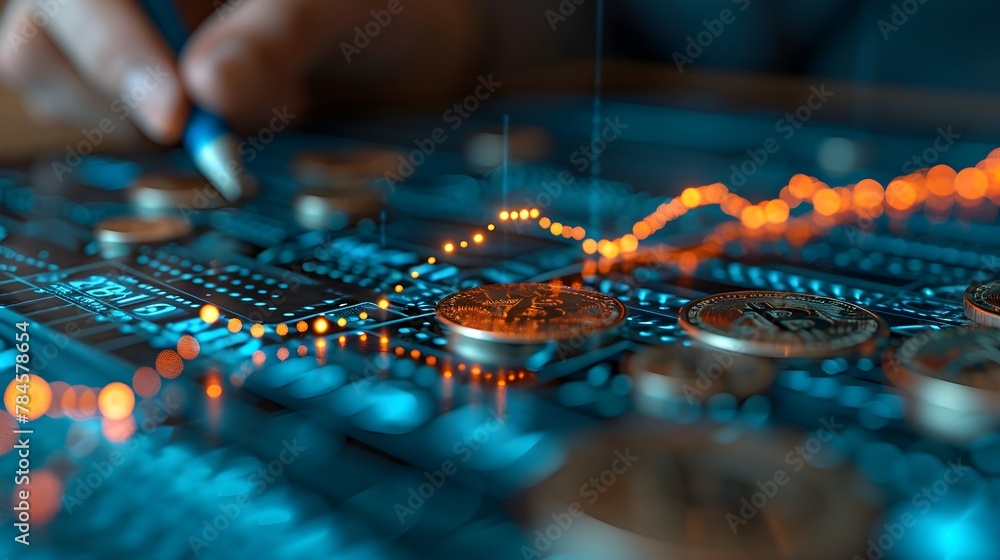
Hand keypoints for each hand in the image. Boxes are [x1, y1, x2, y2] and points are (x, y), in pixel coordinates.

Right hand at [0, 0, 480, 144]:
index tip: (175, 115)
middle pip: (46, 39)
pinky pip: (113, 121)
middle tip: (209, 124)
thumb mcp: (335, 6)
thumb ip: (274, 39)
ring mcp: (128, 31)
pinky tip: (243, 120)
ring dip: (147, 123)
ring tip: (260, 108)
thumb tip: (207, 94)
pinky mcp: (143, 80)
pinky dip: (172, 141)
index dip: (112, 51)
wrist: (406, 34)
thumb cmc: (376, 0)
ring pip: (65, 87)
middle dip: (122, 94)